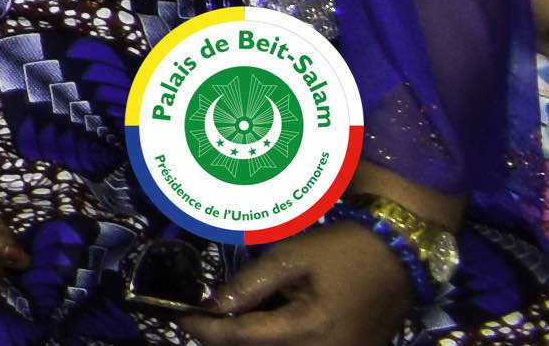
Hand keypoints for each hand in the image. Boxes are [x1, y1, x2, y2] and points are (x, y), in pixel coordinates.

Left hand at [185, 216, 416, 345]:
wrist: (401, 254)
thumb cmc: (345, 250)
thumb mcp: (291, 257)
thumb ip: (250, 285)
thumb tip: (214, 306)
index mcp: (312, 329)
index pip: (244, 338)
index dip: (207, 329)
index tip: (183, 318)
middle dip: (229, 340)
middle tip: (206, 321)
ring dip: (254, 343)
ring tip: (233, 323)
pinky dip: (280, 343)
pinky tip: (266, 326)